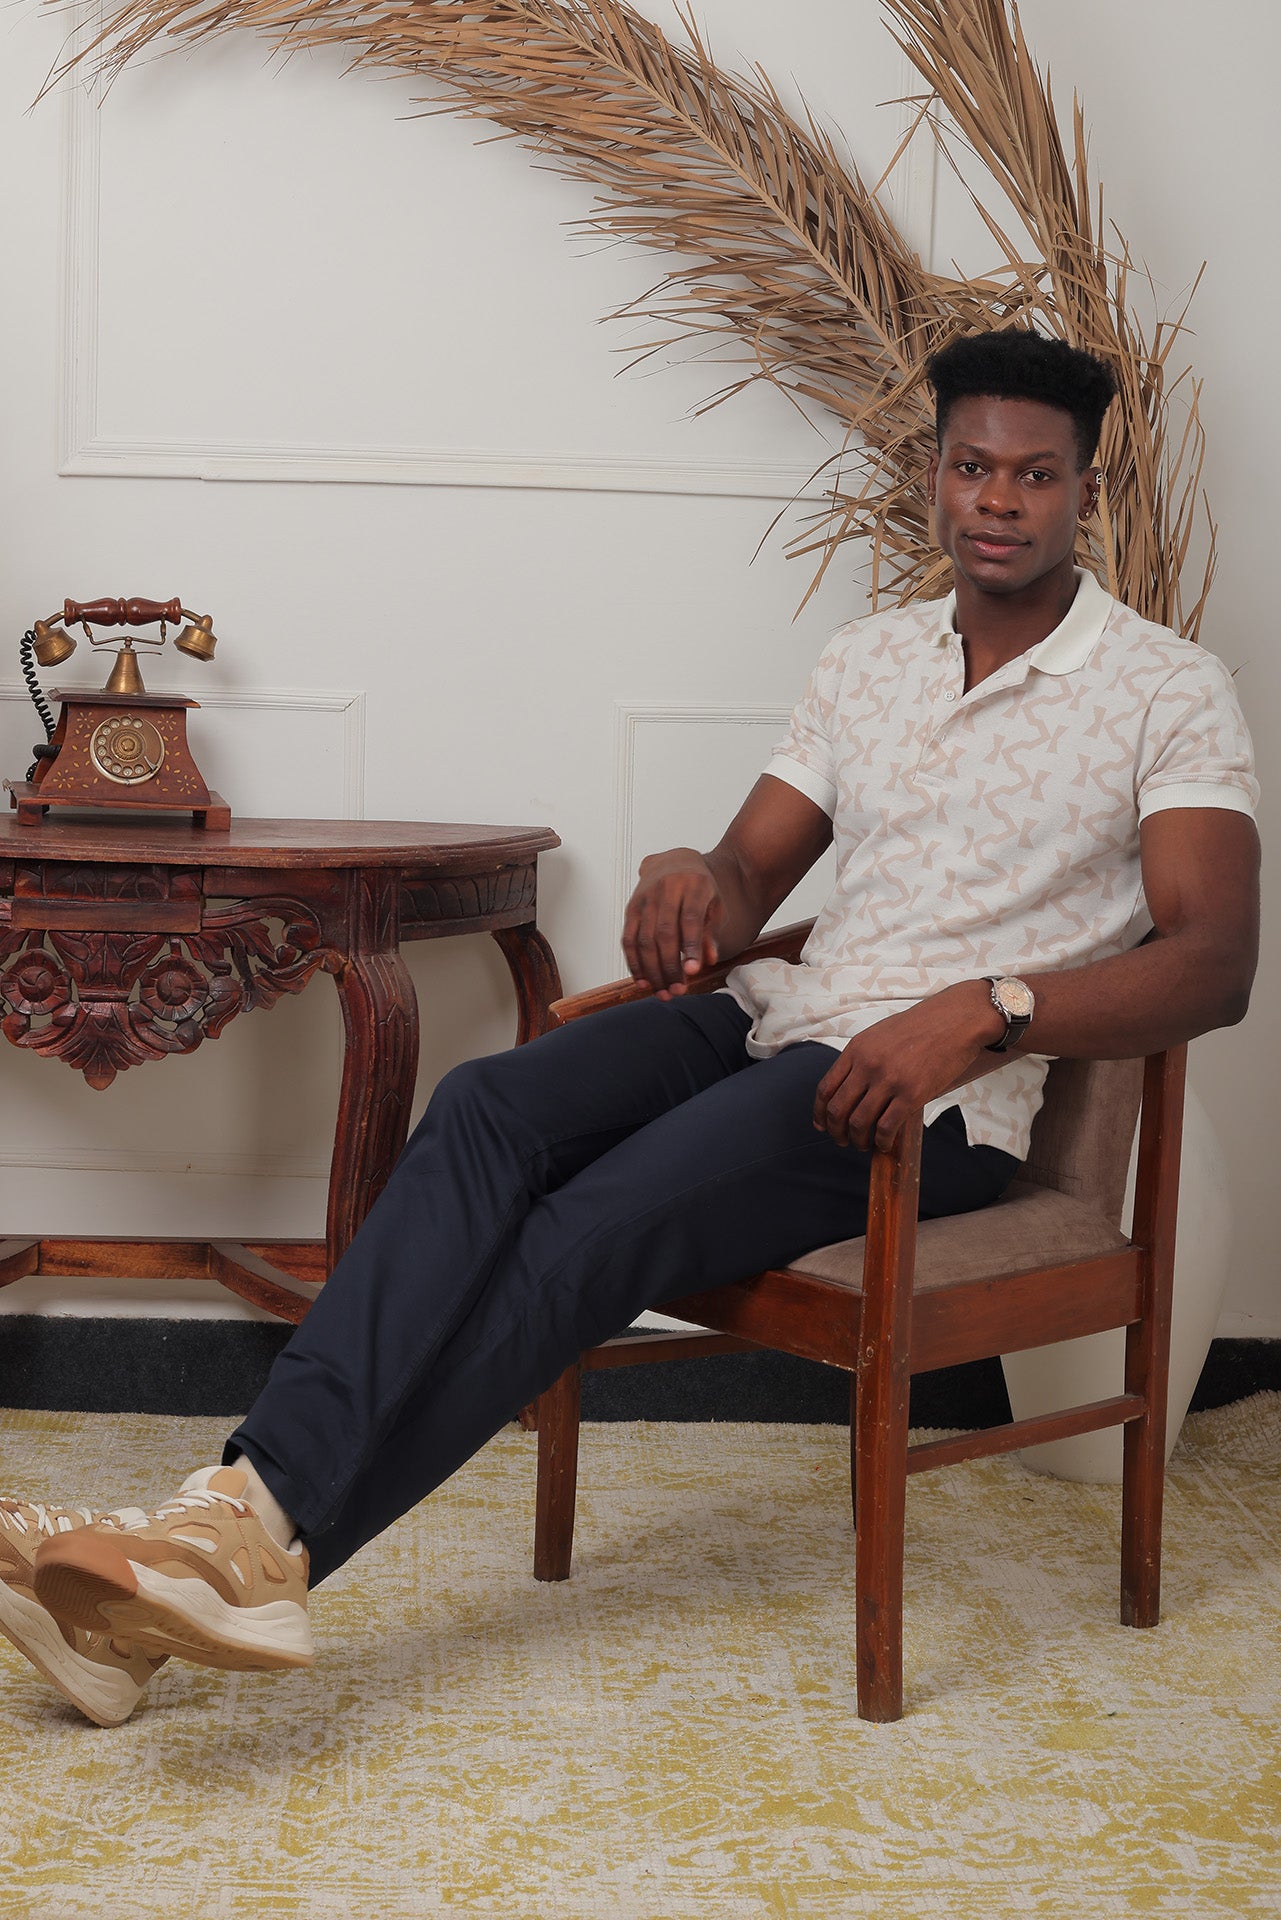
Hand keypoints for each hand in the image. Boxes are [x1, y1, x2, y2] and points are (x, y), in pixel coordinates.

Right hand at [622, 848, 724, 998]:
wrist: (676, 861)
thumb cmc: (700, 888)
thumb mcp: (714, 905)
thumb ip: (711, 931)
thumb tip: (708, 960)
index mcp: (693, 885)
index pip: (689, 919)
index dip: (690, 947)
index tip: (692, 972)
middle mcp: (666, 888)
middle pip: (664, 933)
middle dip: (669, 966)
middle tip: (677, 991)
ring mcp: (645, 897)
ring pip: (644, 939)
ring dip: (652, 970)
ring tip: (663, 992)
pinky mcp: (631, 907)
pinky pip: (628, 938)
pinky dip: (634, 962)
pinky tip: (643, 980)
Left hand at [813, 982, 1003, 1150]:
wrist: (955, 1020)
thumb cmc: (921, 1026)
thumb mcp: (879, 1035)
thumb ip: (862, 1059)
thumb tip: (852, 1089)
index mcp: (856, 1050)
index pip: (825, 1088)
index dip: (820, 1113)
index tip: (821, 1125)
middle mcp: (867, 1065)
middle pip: (838, 1110)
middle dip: (836, 1132)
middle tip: (843, 1140)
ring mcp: (889, 1080)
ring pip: (859, 1122)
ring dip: (858, 1140)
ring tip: (863, 1144)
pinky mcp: (912, 1094)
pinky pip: (886, 1127)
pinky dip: (881, 1141)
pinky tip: (884, 1143)